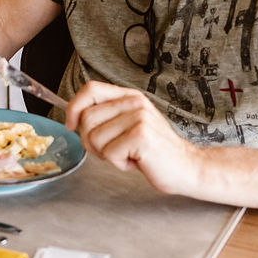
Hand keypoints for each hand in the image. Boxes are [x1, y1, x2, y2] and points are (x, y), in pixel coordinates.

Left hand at [65, 81, 199, 194]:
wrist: (187, 167)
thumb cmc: (154, 150)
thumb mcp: (129, 125)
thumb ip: (106, 117)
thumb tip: (73, 117)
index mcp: (129, 97)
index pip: (90, 89)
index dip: (73, 107)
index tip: (70, 124)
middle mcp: (134, 102)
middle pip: (86, 118)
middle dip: (91, 141)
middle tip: (113, 149)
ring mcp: (139, 117)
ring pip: (94, 138)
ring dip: (106, 154)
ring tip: (128, 154)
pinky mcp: (141, 136)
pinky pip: (109, 153)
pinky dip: (118, 164)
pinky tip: (136, 161)